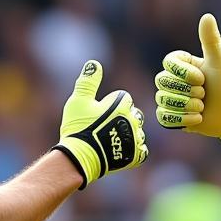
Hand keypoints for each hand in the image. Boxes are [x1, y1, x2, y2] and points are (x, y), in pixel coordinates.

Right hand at [54, 61, 147, 187]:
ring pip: (138, 132)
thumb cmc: (78, 128)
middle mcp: (133, 120)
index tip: (99, 113)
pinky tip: (121, 150)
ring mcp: (135, 138)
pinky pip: (142, 150)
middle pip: (134, 114)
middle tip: (105, 128)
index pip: (125, 98)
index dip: (111, 104)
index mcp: (122, 105)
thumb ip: (87, 82)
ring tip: (110, 141)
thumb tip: (94, 63)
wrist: (80, 157)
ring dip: (128, 135)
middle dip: (123, 119)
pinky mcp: (136, 155)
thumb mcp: (78, 101)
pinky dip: (134, 151)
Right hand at [154, 13, 220, 138]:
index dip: (184, 72)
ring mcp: (169, 98)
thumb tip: (207, 16)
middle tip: (203, 93)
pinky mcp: (169, 117)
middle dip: (187, 90)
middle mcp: (171, 80)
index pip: (168, 62)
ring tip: (202, 106)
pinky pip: (164, 117)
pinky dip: (184, 120)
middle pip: (162, 81)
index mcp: (181, 64)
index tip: (202, 78)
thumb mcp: (219, 63)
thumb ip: (211, 40)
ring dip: (188, 105)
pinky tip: (197, 118)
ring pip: (163, 100)